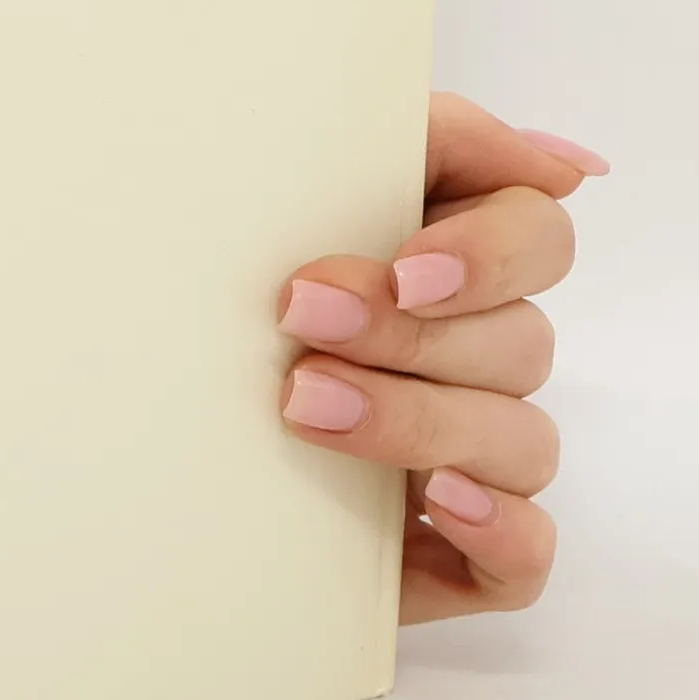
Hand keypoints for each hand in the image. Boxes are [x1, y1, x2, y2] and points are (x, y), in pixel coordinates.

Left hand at [276, 94, 607, 623]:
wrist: (134, 424)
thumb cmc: (227, 288)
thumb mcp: (292, 186)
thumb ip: (430, 142)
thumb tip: (564, 164)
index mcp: (454, 266)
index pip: (539, 238)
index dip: (492, 254)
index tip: (404, 268)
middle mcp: (479, 360)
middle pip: (519, 343)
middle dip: (408, 335)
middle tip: (300, 318)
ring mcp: (476, 460)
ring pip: (520, 441)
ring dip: (419, 419)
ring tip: (307, 405)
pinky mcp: (455, 554)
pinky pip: (525, 557)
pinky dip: (498, 528)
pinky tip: (435, 502)